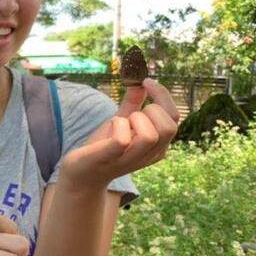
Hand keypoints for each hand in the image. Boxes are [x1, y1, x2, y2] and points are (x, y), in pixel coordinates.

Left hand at [61, 78, 179, 188]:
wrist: (81, 175)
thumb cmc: (103, 148)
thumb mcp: (121, 123)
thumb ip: (133, 104)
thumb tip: (140, 82)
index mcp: (157, 145)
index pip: (175, 117)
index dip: (163, 95)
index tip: (145, 81)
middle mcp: (150, 154)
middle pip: (170, 126)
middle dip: (151, 110)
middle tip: (130, 115)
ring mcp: (131, 158)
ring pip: (151, 135)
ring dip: (134, 120)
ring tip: (120, 123)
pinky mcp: (110, 158)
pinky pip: (122, 139)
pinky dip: (117, 125)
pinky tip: (111, 127)